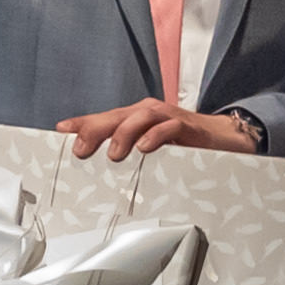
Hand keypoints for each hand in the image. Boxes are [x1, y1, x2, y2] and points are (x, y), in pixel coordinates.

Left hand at [62, 97, 255, 161]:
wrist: (225, 140)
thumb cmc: (183, 147)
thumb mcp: (151, 152)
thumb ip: (129, 156)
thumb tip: (100, 171)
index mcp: (136, 119)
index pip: (105, 118)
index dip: (83, 123)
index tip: (60, 131)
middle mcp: (149, 114)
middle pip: (118, 115)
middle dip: (96, 128)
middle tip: (79, 148)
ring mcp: (169, 118)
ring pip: (142, 117)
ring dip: (125, 133)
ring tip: (113, 153)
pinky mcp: (189, 128)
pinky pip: (170, 128)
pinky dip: (156, 136)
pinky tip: (144, 148)